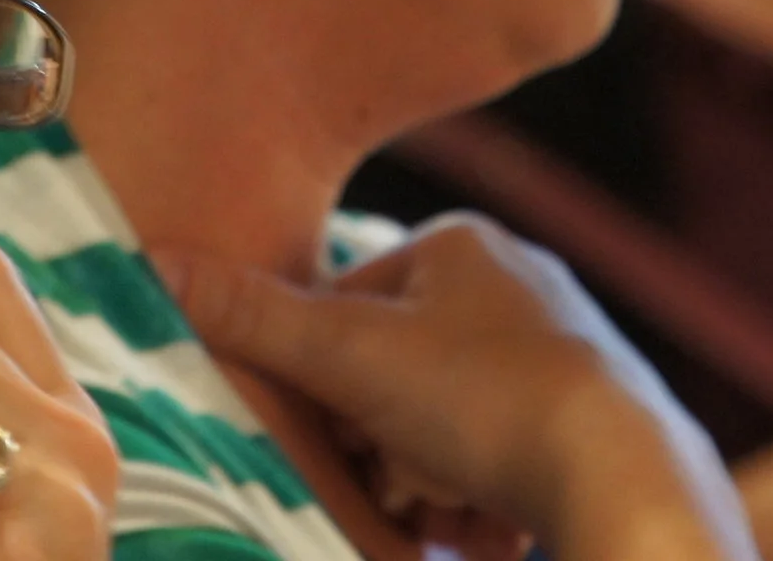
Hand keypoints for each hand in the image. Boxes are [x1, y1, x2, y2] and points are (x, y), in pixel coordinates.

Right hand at [160, 212, 757, 560]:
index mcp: (462, 243)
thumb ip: (249, 316)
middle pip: (393, 380)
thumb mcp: (351, 357)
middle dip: (384, 448)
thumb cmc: (487, 400)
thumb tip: (147, 258)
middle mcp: (518, 285)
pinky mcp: (591, 422)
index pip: (346, 310)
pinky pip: (500, 467)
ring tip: (449, 511)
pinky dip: (482, 505)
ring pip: (442, 434)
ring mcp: (562, 355)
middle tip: (400, 483)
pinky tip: (491, 530)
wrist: (625, 479)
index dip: (329, 384)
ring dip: (427, 486)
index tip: (346, 432)